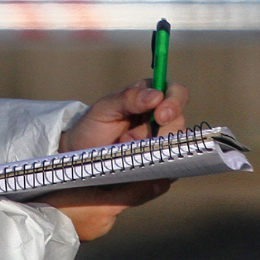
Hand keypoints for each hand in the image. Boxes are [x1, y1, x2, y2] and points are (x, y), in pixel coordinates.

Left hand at [44, 79, 188, 240]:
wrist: (80, 155)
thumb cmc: (92, 127)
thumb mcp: (104, 109)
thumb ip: (128, 98)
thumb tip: (156, 95)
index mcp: (150, 97)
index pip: (177, 93)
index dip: (174, 103)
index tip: (161, 116)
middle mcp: (161, 118)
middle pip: (179, 122)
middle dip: (157, 133)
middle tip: (127, 140)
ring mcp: (163, 141)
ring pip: (176, 145)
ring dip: (150, 150)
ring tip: (124, 148)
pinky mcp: (162, 162)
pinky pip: (170, 166)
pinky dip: (154, 166)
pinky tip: (135, 164)